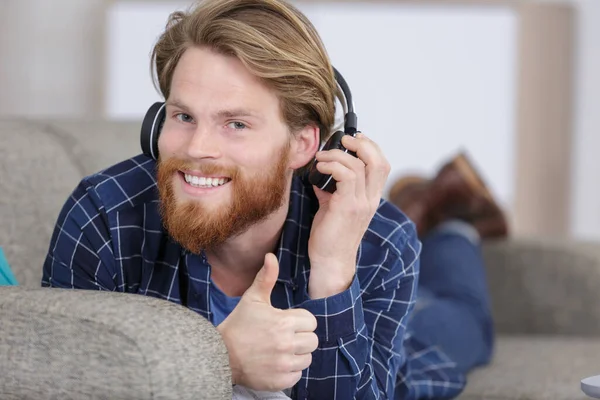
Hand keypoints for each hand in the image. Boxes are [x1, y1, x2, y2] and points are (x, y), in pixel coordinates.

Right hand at [216, 253, 318, 390]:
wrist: (220, 354)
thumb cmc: (239, 324)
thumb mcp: (253, 299)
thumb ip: (266, 278)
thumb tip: (271, 256)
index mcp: (283, 322)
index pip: (311, 322)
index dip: (299, 321)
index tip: (285, 323)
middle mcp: (286, 344)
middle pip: (312, 341)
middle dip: (300, 338)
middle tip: (283, 337)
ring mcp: (283, 364)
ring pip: (307, 358)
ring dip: (297, 355)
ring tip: (279, 350)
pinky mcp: (280, 380)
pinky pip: (298, 375)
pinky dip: (289, 371)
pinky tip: (275, 363)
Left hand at [308, 133, 390, 298]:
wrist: (329, 261)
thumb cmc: (330, 236)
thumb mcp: (333, 206)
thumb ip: (333, 188)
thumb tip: (322, 171)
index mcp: (371, 198)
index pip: (382, 165)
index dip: (370, 147)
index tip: (353, 138)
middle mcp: (371, 200)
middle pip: (378, 161)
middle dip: (361, 144)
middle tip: (342, 139)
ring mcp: (361, 204)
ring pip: (359, 165)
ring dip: (337, 155)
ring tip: (321, 157)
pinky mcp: (348, 207)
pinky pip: (345, 176)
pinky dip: (331, 166)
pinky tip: (320, 168)